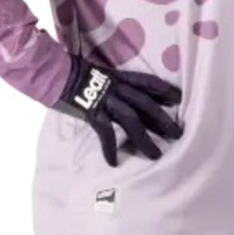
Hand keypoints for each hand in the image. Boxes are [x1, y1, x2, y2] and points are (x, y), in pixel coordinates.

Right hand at [52, 53, 183, 166]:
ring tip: (156, 156)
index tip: (179, 99)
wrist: (54, 71)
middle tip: (178, 134)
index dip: (165, 90)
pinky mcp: (92, 112)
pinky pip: (106, 133)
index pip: (148, 82)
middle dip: (164, 120)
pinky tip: (113, 163)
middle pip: (146, 104)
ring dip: (145, 140)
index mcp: (119, 76)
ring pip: (132, 121)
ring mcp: (105, 100)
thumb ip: (111, 83)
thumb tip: (121, 95)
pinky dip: (110, 148)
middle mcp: (117, 88)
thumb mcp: (98, 73)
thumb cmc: (72, 72)